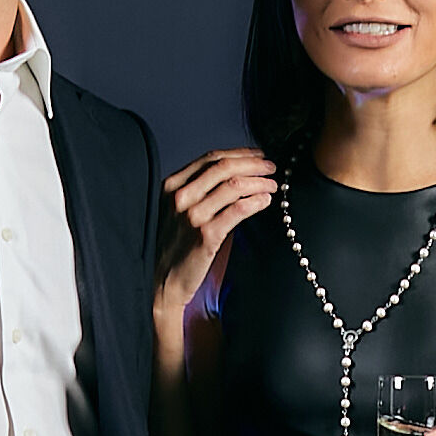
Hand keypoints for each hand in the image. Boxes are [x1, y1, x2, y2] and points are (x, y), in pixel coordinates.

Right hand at [154, 148, 276, 321]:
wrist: (162, 281)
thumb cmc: (175, 246)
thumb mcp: (178, 210)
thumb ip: (199, 191)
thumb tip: (235, 175)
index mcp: (172, 185)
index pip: (210, 158)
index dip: (239, 154)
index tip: (258, 155)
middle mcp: (181, 196)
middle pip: (224, 167)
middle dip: (253, 164)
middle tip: (271, 167)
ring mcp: (193, 215)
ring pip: (234, 186)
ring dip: (259, 182)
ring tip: (272, 185)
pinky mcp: (206, 235)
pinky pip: (238, 210)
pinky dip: (256, 202)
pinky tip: (266, 201)